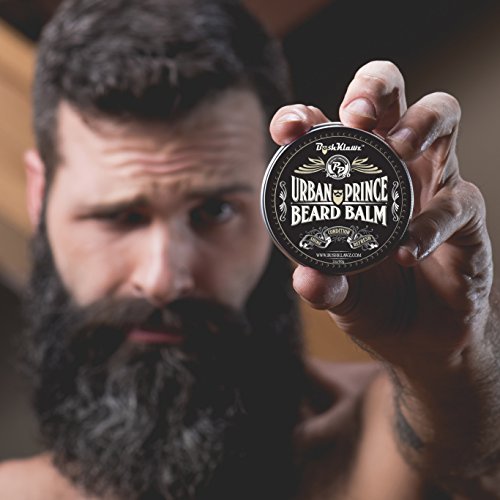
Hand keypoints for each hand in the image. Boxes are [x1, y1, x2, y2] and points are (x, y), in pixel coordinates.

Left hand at [270, 61, 492, 372]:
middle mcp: (391, 166)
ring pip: (441, 116)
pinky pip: (457, 204)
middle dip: (371, 89)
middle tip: (356, 116)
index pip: (326, 127)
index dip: (304, 116)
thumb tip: (306, 279)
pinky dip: (431, 224)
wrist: (422, 338)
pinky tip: (407, 251)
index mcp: (350, 176)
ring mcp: (433, 184)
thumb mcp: (338, 293)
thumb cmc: (375, 300)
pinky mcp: (466, 215)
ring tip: (398, 148)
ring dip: (419, 122)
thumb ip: (321, 283)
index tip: (289, 130)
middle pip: (390, 95)